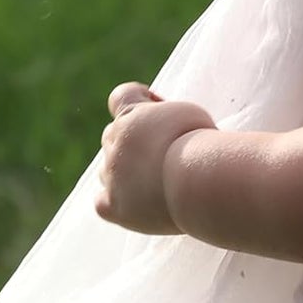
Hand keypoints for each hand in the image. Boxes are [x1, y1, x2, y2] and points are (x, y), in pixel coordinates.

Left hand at [95, 82, 214, 234]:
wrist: (196, 181)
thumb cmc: (199, 143)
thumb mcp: (189, 113)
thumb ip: (167, 116)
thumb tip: (161, 127)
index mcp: (131, 114)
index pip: (121, 95)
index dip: (137, 98)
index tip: (156, 108)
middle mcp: (115, 142)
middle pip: (113, 134)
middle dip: (134, 139)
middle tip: (166, 149)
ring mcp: (112, 175)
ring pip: (108, 169)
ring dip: (126, 171)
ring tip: (159, 179)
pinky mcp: (113, 206)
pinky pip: (102, 202)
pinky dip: (115, 200)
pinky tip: (137, 201)